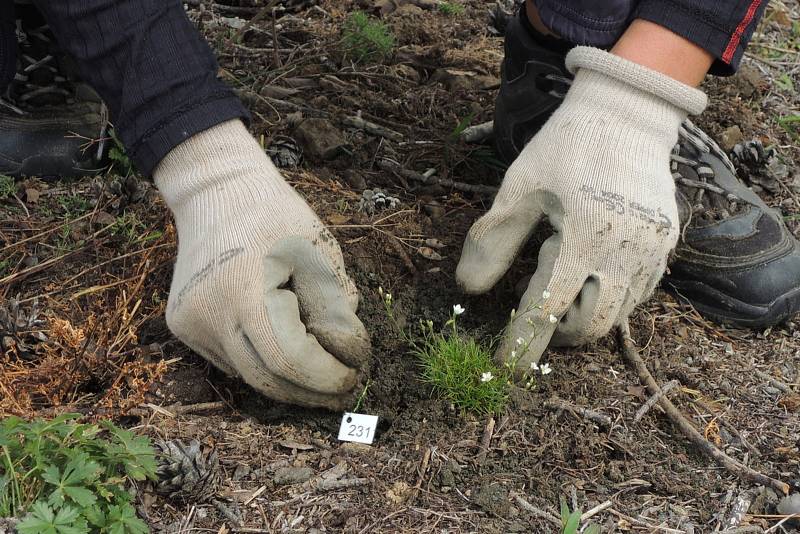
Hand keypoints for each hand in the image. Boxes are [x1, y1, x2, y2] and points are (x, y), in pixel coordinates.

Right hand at [154, 120, 369, 408]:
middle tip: (345, 386)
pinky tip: (285, 349)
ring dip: (289, 381)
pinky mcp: (184, 326)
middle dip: (311, 390)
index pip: (289, 359)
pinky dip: (262, 362)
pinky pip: (231, 360)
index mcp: (244, 289)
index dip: (325, 375)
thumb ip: (334, 305)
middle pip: (266, 379)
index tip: (354, 373)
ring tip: (323, 375)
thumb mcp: (318, 251)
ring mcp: (191, 323)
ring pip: (248, 375)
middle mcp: (209, 313)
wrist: (215, 190)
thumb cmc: (274, 214)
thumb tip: (346, 355)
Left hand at [457, 47, 706, 370]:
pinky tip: (590, 282)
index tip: (505, 367)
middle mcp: (622, 251)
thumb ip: (494, 241)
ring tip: (560, 297)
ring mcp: (650, 251)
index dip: (522, 341)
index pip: (545, 308)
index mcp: (581, 236)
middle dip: (556, 336)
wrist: (627, 113)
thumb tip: (467, 289)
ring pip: (616, 316)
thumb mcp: (519, 189)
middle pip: (588, 326)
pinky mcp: (666, 245)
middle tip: (534, 321)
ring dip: (583, 320)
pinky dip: (610, 301)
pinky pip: (638, 294)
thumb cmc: (566, 147)